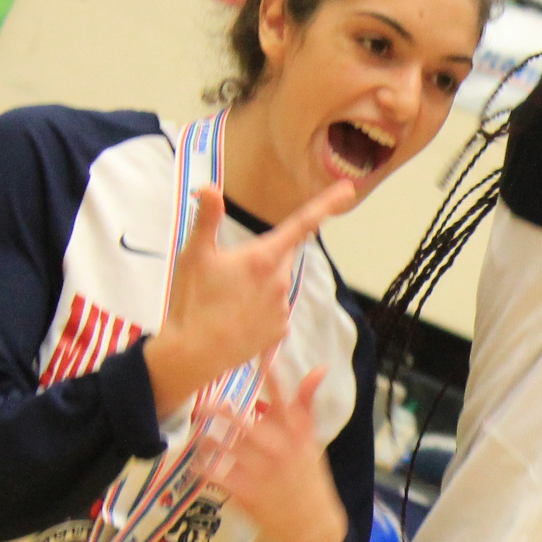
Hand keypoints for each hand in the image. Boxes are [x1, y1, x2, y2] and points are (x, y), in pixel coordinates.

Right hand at [144, 181, 353, 413]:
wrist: (193, 354)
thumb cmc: (192, 301)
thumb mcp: (194, 255)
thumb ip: (207, 219)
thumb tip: (210, 187)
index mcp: (263, 257)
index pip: (302, 223)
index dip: (327, 204)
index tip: (349, 189)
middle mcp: (280, 280)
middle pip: (280, 256)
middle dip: (261, 257)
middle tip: (227, 273)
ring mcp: (282, 307)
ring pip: (275, 284)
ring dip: (258, 284)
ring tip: (226, 299)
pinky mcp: (279, 330)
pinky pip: (273, 310)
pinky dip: (258, 309)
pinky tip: (235, 317)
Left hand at [210, 366, 348, 541]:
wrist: (312, 526)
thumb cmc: (309, 480)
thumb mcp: (312, 442)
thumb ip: (306, 407)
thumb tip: (319, 368)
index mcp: (299, 436)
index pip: (286, 399)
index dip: (272, 376)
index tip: (258, 353)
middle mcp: (282, 451)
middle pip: (247, 424)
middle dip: (221, 413)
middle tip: (200, 404)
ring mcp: (264, 473)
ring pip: (227, 449)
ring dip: (207, 440)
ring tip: (196, 433)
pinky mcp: (248, 493)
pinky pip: (217, 475)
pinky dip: (203, 467)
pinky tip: (194, 462)